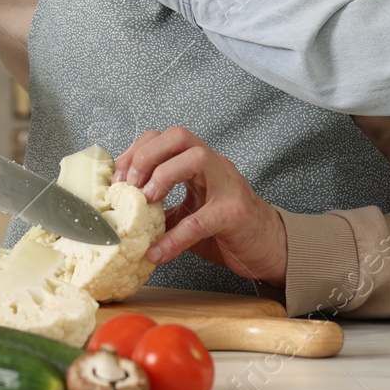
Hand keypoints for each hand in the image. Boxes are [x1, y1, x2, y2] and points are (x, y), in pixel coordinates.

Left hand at [115, 127, 287, 285]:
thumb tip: (123, 216)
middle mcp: (215, 166)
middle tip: (129, 185)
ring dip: (164, 175)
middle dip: (147, 156)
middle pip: (179, 136)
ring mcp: (228, 186)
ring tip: (146, 201)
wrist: (272, 248)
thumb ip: (163, 209)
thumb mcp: (190, 215)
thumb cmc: (230, 230)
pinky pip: (201, 221)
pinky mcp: (236, 214)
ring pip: (197, 158)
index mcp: (200, 164)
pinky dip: (175, 238)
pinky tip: (158, 252)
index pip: (164, 137)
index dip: (136, 152)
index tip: (118, 179)